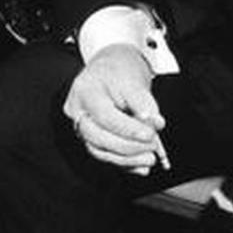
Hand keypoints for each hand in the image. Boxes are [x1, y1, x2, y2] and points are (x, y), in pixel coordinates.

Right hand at [63, 44, 167, 176]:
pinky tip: (140, 166)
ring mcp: (80, 126)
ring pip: (99, 150)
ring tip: (150, 159)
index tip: (151, 134)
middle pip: (98, 137)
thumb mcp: (133, 79)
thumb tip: (155, 124)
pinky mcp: (89, 137)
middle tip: (153, 147)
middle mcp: (76, 110)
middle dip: (128, 147)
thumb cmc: (120, 70)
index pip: (105, 116)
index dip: (128, 129)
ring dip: (127, 159)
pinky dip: (123, 162)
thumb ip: (144, 103)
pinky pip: (104, 154)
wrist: (110, 66)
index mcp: (85, 91)